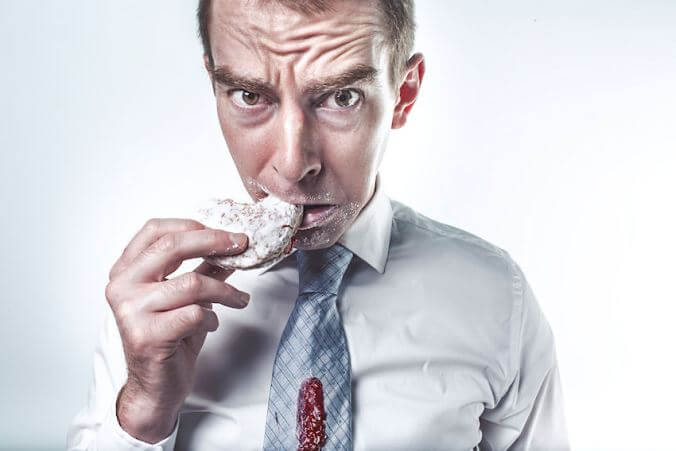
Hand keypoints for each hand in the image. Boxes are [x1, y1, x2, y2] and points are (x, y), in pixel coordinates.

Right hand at [105, 218, 248, 442]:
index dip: (191, 225)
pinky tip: (211, 324)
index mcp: (125, 271)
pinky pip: (195, 314)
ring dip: (225, 291)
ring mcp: (131, 311)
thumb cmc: (169, 338)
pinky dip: (212, 318)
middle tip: (241, 246)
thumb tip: (230, 244)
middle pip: (172, 247)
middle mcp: (122, 286)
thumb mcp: (186, 296)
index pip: (154, 230)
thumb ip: (203, 268)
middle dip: (214, 242)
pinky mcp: (147, 335)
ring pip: (192, 283)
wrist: (155, 387)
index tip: (222, 233)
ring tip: (239, 300)